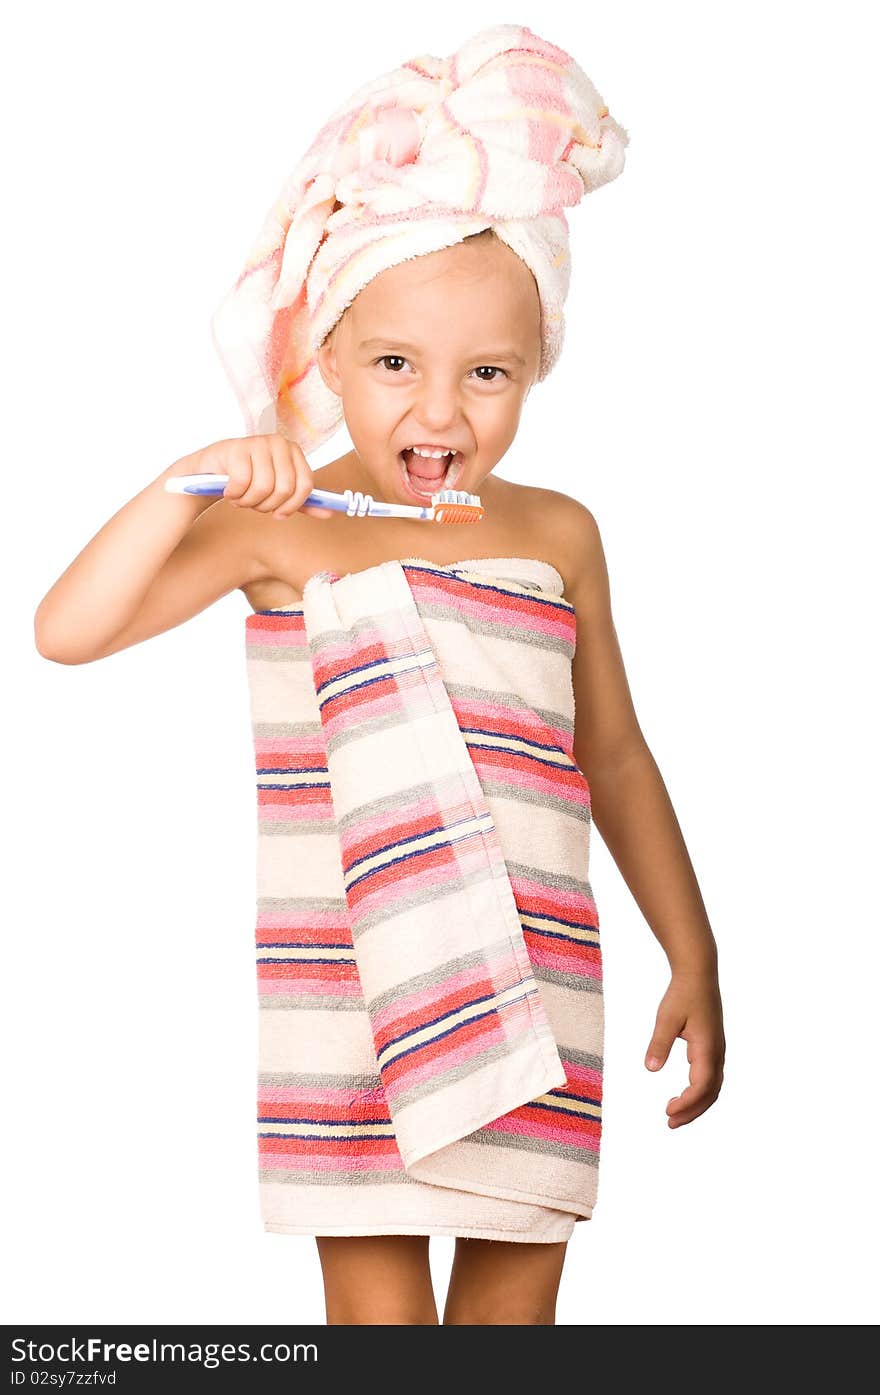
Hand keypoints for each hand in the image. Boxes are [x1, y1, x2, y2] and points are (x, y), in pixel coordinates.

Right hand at [169, 434, 333, 518]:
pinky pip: (242, 483)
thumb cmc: (249, 481)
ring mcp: (257, 442)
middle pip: (285, 489)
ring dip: (249, 502)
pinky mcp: (236, 448)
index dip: (292, 506)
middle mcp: (279, 443)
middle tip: (254, 504)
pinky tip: (228, 491)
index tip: (278, 514)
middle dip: (267, 505)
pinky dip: (234, 495)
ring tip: (241, 497)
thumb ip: (303, 503)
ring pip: (263, 488)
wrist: (211, 472)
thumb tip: (330, 514)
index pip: (305, 485)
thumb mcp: (279, 493)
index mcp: (294, 452)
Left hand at [645, 970, 724, 1127]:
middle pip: (710, 1093)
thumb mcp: (666, 1018)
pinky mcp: (713, 1047)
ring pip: (713, 1087)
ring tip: (674, 1114)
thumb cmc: (682, 994)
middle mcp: (717, 1053)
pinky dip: (700, 1092)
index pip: (701, 1086)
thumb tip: (650, 1069)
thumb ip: (659, 1043)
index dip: (687, 1104)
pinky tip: (683, 1094)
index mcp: (707, 1048)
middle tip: (669, 1123)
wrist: (699, 974)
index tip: (667, 1112)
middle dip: (692, 1112)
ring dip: (696, 1104)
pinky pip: (711, 1078)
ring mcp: (718, 1051)